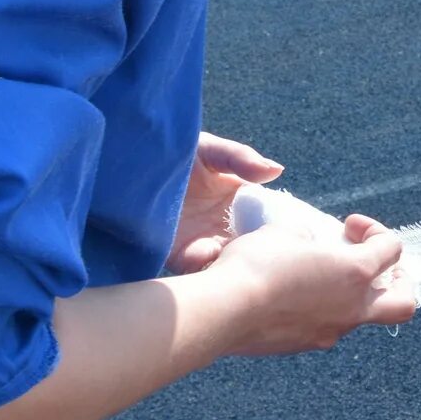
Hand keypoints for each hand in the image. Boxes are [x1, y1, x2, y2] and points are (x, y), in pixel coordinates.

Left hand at [167, 131, 285, 272]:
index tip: (294, 231)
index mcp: (239, 200)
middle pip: (254, 246)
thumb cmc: (172, 153)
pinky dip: (210, 267)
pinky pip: (200, 269)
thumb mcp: (209, 150)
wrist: (126, 165)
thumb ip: (240, 158)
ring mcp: (204, 242)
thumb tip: (277, 171)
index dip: (281, 226)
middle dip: (263, 252)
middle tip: (271, 249)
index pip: (267, 218)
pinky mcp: (179, 255)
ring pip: (232, 262)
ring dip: (239, 262)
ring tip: (242, 250)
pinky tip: (214, 253)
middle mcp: (225, 225)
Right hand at [199, 215, 418, 357]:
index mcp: (355, 273)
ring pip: (359, 315)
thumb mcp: (283, 232)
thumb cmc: (256, 265)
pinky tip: (293, 295)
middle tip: (377, 265)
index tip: (349, 225)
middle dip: (400, 282)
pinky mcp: (304, 344)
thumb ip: (306, 234)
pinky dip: (321, 309)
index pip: (392, 249)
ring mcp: (329, 332)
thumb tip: (306, 241)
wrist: (223, 311)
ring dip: (351, 293)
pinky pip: (326, 326)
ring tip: (322, 275)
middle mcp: (352, 308)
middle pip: (402, 303)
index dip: (375, 231)